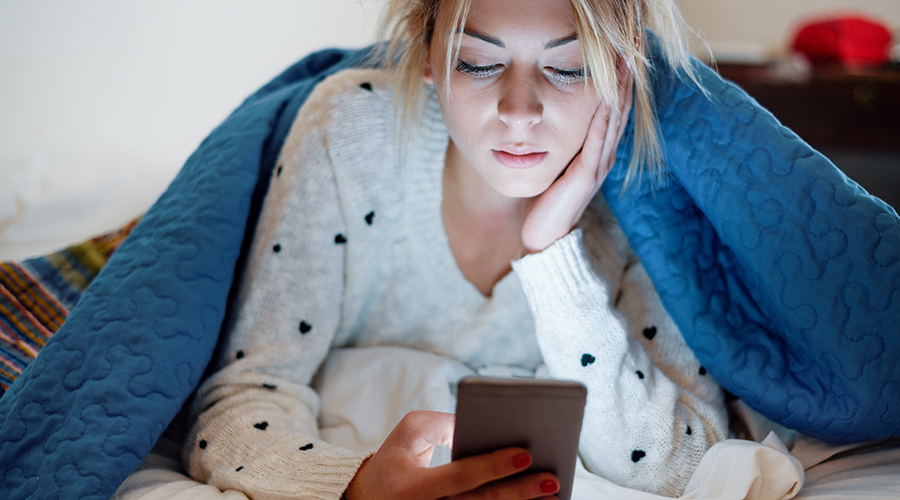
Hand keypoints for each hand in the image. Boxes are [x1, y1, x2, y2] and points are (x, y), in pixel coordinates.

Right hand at [345, 411, 559, 499]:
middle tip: (551, 478)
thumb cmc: (395, 460)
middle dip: (520, 492)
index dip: (493, 466)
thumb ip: (442, 423)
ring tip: (552, 495)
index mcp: (415, 488)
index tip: (525, 454)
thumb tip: (479, 427)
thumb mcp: (409, 433)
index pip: (461, 476)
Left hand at [521, 58, 633, 252]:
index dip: (623, 77)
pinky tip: (604, 98)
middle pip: (621, 106)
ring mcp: (598, 165)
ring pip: (614, 120)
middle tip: (635, 42)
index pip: (616, 105)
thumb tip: (564, 113)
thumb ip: (569, 140)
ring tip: (627, 60)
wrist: (544, 233)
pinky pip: (596, 142)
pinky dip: (601, 118)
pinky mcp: (585, 177)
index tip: (627, 47)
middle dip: (628, 74)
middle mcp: (605, 153)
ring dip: (620, 89)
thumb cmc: (549, 197)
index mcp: (600, 148)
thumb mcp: (561, 160)